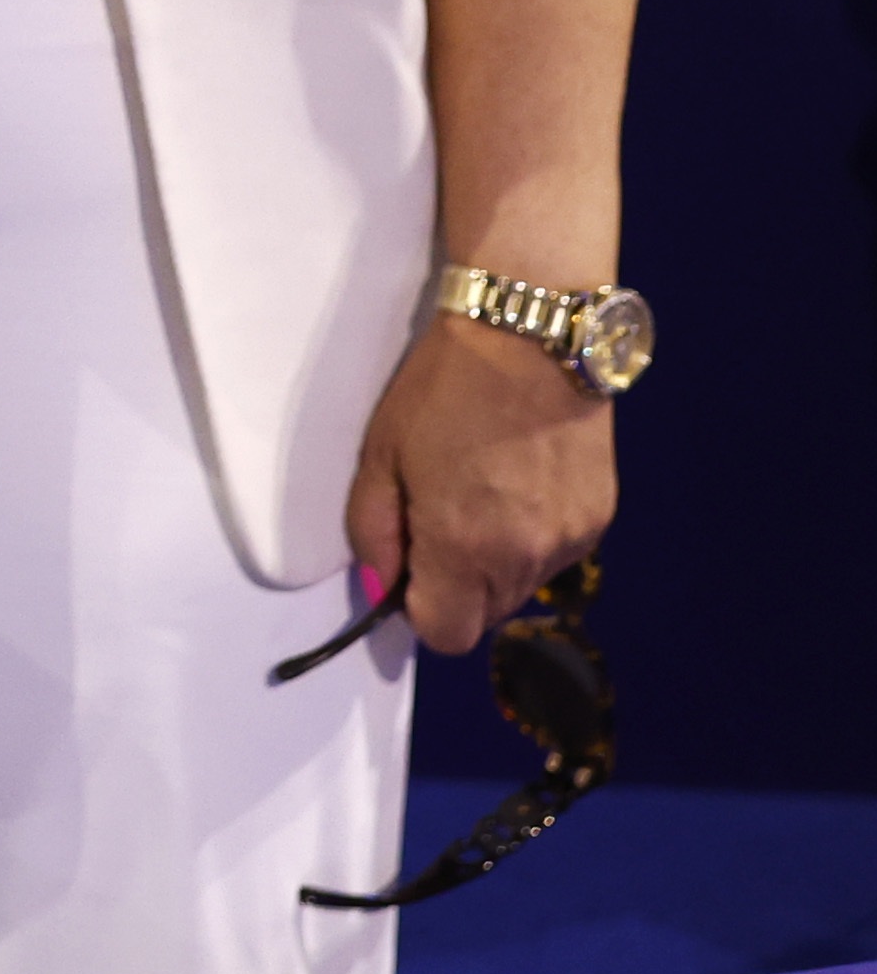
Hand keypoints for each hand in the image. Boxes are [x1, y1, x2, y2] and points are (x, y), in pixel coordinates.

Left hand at [346, 311, 615, 654]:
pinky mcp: (600, 518)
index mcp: (465, 549)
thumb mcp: (380, 456)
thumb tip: (380, 587)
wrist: (530, 338)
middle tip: (438, 519)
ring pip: (521, 588)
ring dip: (494, 564)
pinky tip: (518, 484)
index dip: (419, 608)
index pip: (445, 634)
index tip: (408, 565)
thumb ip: (373, 533)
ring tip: (480, 494)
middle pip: (484, 616)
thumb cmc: (441, 391)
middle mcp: (525, 559)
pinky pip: (554, 556)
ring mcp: (570, 541)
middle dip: (454, 586)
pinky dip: (531, 538)